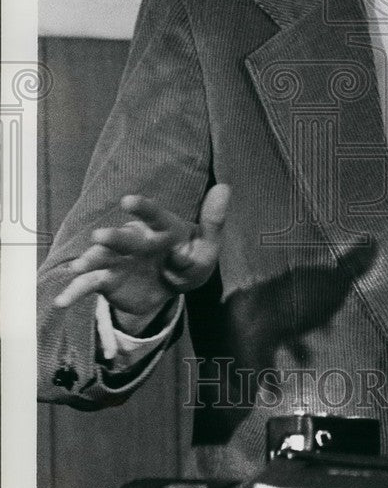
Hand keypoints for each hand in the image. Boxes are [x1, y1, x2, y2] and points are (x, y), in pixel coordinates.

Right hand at [53, 185, 230, 325]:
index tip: (129, 200)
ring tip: (79, 267)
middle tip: (98, 238)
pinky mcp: (107, 279)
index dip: (143, 208)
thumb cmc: (190, 262)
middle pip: (125, 238)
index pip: (155, 216)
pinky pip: (89, 285)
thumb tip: (225, 186)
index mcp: (162, 230)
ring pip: (103, 258)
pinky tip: (61, 301)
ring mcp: (119, 258)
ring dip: (90, 261)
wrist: (167, 290)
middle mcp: (136, 240)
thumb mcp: (207, 248)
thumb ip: (213, 221)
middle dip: (113, 239)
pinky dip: (75, 292)